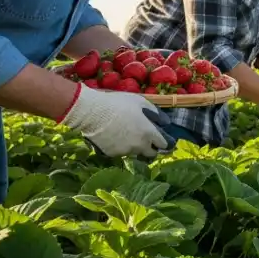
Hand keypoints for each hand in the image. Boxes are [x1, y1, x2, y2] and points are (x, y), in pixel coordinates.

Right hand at [59, 83, 174, 157]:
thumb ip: (156, 113)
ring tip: (127, 134)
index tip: (163, 139)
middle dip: (152, 147)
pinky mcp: (112, 155)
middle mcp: (139, 146)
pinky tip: (115, 137)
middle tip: (147, 139)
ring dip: (136, 147)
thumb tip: (166, 123)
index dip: (165, 142)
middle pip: (151, 153)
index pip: (164, 144)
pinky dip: (121, 147)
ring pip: (136, 152)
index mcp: (149, 133)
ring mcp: (125, 151)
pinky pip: (121, 153)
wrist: (92, 113)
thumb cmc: (119, 104)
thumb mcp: (141, 102)